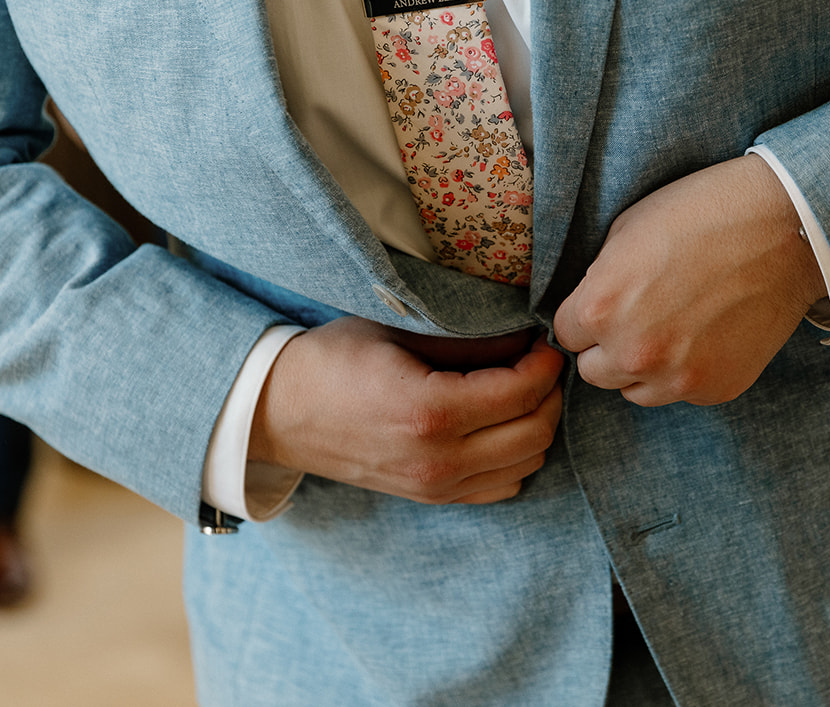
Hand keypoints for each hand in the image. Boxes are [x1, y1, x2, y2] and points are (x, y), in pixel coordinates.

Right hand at [248, 317, 564, 504]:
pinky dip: (517, 456)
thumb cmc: (333, 361)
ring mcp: (435, 487)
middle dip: (550, 393)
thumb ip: (467, 338)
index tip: (544, 340)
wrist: (279, 413)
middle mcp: (437, 461)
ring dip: (538, 425)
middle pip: (535, 433)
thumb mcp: (398, 331)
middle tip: (541, 362)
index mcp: (429, 413)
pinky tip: (503, 424)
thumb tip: (525, 337)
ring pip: (527, 463)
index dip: (545, 363)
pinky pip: (503, 486)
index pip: (521, 393)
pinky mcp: (431, 498)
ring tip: (524, 389)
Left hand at [553, 154, 827, 406]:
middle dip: (608, 345)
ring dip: (644, 366)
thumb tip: (590, 304)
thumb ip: (600, 278)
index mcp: (601, 309)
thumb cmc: (704, 213)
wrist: (785, 228)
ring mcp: (678, 378)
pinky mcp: (718, 389)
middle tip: (640, 314)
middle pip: (594, 371)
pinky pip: (682, 392)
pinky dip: (687, 370)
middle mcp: (634, 353)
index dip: (586, 314)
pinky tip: (708, 333)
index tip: (607, 301)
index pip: (565, 334)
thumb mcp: (628, 229)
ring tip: (674, 325)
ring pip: (635, 390)